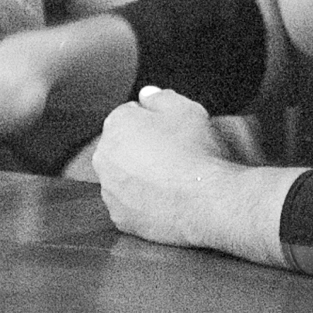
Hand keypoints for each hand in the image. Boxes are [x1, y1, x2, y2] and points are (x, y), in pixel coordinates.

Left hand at [93, 86, 246, 251]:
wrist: (207, 201)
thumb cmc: (197, 151)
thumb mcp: (186, 108)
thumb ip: (160, 96)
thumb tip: (146, 94)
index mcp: (116, 124)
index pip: (130, 115)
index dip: (154, 122)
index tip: (172, 132)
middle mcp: (104, 157)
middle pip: (122, 147)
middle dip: (141, 148)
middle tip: (173, 154)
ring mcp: (110, 190)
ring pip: (124, 177)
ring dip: (140, 176)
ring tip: (172, 179)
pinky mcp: (120, 218)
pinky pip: (130, 205)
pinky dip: (143, 203)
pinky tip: (166, 200)